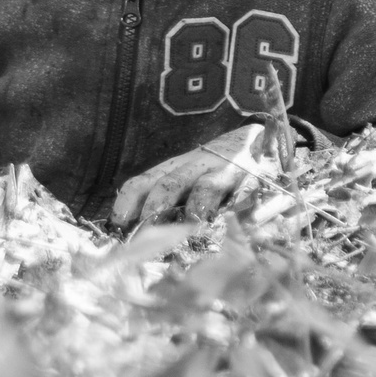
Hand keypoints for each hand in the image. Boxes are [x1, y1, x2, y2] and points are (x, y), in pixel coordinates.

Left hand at [112, 123, 272, 223]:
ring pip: (206, 187)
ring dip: (197, 205)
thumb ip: (168, 203)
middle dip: (157, 208)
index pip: (142, 182)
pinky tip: (247, 222)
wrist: (258, 140)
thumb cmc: (215, 170)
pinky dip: (246, 207)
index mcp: (175, 169)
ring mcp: (225, 173)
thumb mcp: (187, 180)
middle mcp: (196, 169)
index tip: (117, 227)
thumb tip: (137, 236)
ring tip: (193, 224)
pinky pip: (248, 193)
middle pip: (170, 184)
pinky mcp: (253, 180)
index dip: (127, 203)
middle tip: (147, 235)